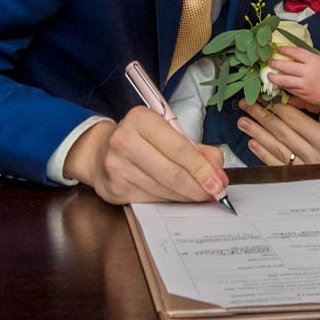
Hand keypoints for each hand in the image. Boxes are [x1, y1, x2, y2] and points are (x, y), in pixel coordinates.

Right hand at [63, 107, 229, 205]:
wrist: (100, 151)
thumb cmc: (141, 139)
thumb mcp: (168, 132)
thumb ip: (197, 149)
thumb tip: (217, 170)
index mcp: (141, 119)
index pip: (178, 148)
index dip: (201, 168)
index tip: (219, 182)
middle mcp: (124, 140)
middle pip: (172, 172)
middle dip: (198, 186)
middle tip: (215, 193)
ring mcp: (116, 166)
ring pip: (163, 189)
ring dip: (186, 195)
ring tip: (200, 194)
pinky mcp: (114, 188)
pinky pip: (152, 199)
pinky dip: (171, 200)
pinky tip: (178, 196)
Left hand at [237, 99, 319, 166]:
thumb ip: (314, 109)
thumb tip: (288, 98)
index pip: (294, 119)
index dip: (275, 106)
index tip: (263, 96)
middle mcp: (314, 156)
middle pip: (281, 131)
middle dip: (261, 116)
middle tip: (246, 105)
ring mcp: (304, 169)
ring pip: (275, 147)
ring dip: (256, 133)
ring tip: (243, 121)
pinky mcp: (297, 179)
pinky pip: (275, 165)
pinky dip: (262, 153)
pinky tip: (252, 143)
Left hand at [263, 46, 319, 126]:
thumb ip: (310, 58)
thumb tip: (294, 54)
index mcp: (314, 61)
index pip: (295, 52)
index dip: (284, 50)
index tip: (277, 49)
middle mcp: (308, 72)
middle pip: (286, 67)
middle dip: (275, 64)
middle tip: (269, 62)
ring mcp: (304, 85)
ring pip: (284, 80)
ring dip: (274, 77)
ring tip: (269, 75)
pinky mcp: (303, 94)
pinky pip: (289, 89)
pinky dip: (283, 86)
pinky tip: (279, 83)